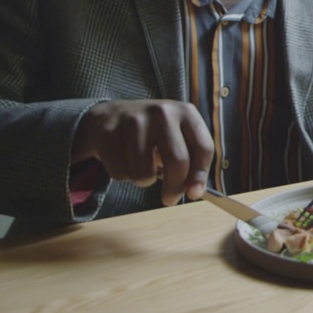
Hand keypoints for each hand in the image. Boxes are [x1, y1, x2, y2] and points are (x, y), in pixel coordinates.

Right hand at [71, 99, 213, 206]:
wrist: (110, 116)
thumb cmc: (152, 132)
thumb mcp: (177, 136)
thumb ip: (190, 161)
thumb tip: (195, 192)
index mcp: (186, 112)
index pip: (203, 148)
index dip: (200, 175)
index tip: (195, 193)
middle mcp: (162, 113)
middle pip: (177, 161)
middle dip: (174, 187)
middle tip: (169, 199)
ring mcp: (135, 121)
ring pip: (144, 173)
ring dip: (143, 180)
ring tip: (141, 165)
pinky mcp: (109, 133)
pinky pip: (120, 173)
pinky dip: (122, 174)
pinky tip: (123, 157)